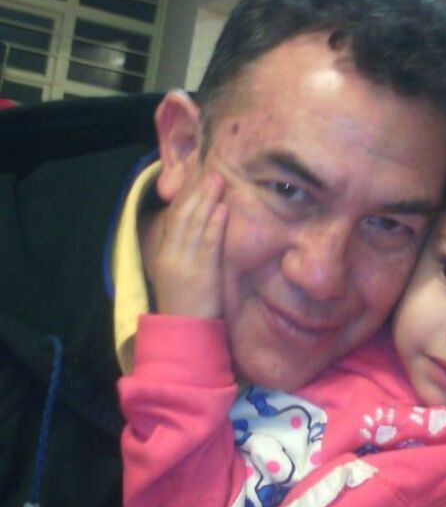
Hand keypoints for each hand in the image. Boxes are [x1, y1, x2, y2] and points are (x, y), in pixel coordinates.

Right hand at [152, 170, 227, 318]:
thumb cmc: (187, 304)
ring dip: (207, 201)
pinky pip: (209, 244)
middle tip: (211, 172)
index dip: (185, 197)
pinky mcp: (202, 274)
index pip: (173, 219)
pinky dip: (215, 225)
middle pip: (183, 216)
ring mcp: (185, 264)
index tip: (197, 179)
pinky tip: (223, 210)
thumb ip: (184, 251)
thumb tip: (200, 226)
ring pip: (195, 225)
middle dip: (197, 192)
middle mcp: (171, 255)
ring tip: (218, 182)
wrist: (184, 334)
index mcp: (163, 254)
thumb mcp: (177, 274)